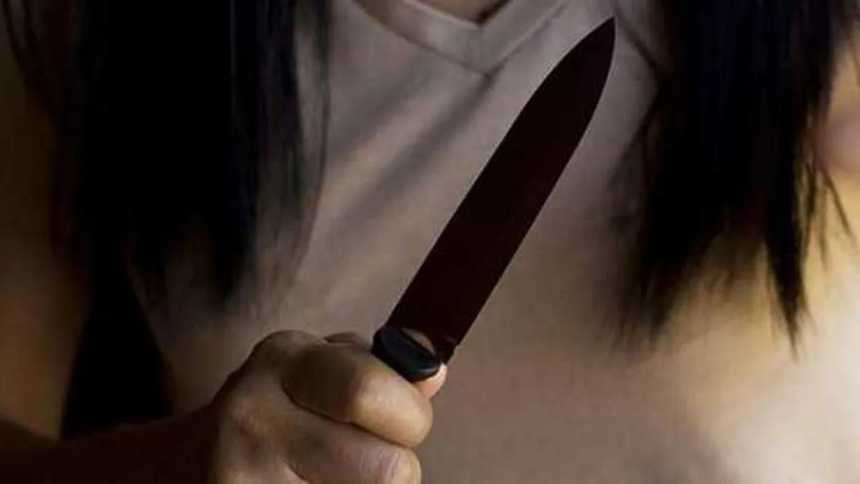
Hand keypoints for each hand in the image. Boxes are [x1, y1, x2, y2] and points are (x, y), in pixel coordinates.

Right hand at [198, 330, 446, 482]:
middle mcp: (255, 419)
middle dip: (399, 466)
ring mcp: (244, 481)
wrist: (186, 465)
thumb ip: (378, 367)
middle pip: (387, 469)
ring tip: (336, 475)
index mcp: (282, 362)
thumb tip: (433, 372)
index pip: (368, 392)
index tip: (403, 418)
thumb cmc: (276, 412)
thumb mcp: (317, 368)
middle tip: (374, 456)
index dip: (409, 412)